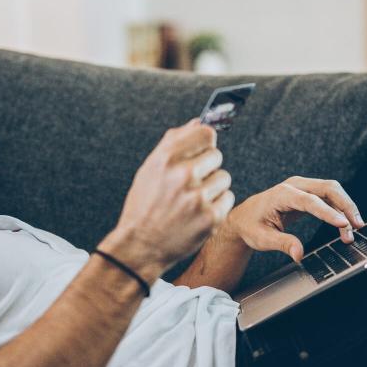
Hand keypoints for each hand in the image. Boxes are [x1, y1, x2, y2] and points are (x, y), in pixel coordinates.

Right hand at [101, 119, 234, 278]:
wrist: (139, 245)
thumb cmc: (145, 204)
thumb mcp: (150, 169)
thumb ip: (174, 142)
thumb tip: (199, 121)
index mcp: (166, 158)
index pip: (206, 133)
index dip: (204, 143)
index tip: (199, 153)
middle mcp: (183, 175)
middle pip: (216, 156)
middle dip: (207, 168)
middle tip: (190, 184)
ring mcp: (198, 197)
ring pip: (224, 178)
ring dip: (213, 188)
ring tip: (192, 201)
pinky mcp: (211, 218)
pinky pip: (227, 198)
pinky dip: (217, 205)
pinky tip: (198, 213)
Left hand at [222, 176, 363, 262]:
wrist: (244, 218)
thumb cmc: (250, 226)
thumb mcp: (262, 238)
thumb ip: (282, 244)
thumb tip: (299, 254)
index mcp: (281, 194)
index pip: (310, 201)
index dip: (328, 212)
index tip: (343, 224)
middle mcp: (294, 186)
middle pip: (328, 188)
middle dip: (346, 206)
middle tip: (357, 226)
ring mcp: (302, 187)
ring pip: (332, 191)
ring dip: (346, 208)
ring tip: (353, 231)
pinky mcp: (307, 193)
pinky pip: (328, 197)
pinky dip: (339, 209)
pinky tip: (345, 225)